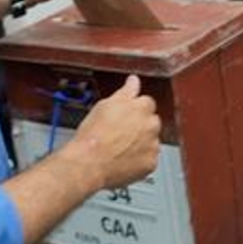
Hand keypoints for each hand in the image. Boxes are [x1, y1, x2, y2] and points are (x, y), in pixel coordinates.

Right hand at [71, 75, 161, 189]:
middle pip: (151, 121)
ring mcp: (152, 145)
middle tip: (120, 133)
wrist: (89, 163)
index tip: (125, 116)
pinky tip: (124, 158)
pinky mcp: (150, 163)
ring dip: (141, 142)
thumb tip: (133, 80)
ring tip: (120, 148)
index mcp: (142, 107)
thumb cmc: (94, 135)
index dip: (134, 110)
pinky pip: (149, 158)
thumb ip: (125, 91)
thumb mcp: (105, 105)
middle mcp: (151, 125)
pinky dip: (140, 159)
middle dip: (140, 126)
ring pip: (151, 140)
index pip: (147, 102)